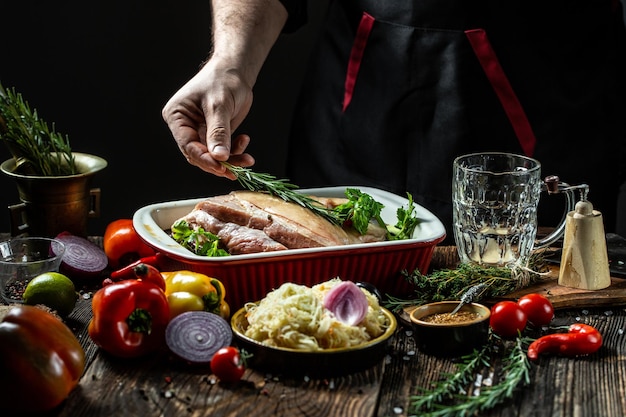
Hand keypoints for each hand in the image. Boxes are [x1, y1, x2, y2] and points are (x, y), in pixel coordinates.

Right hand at [162, 61, 255, 178]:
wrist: (236, 71)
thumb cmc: (222, 80)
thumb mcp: (219, 106)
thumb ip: (218, 132)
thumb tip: (219, 156)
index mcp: (177, 116)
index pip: (187, 145)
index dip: (204, 159)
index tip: (221, 167)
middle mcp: (185, 126)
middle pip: (199, 154)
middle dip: (219, 162)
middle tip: (236, 170)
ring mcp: (199, 131)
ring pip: (212, 155)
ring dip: (230, 160)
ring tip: (247, 159)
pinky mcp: (213, 133)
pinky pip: (222, 149)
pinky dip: (234, 151)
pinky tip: (244, 141)